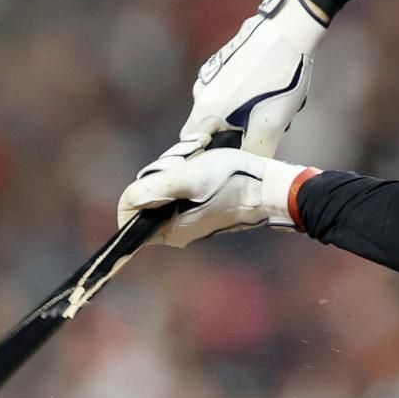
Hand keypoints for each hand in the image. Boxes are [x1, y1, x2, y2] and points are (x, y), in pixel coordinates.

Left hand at [117, 146, 312, 247]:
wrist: (271, 187)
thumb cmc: (233, 181)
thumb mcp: (190, 178)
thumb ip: (155, 189)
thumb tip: (128, 200)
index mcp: (169, 233)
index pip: (129, 214)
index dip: (139, 189)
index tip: (164, 175)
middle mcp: (177, 233)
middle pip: (146, 201)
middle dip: (159, 178)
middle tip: (184, 166)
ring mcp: (190, 223)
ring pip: (163, 194)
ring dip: (174, 174)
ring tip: (197, 164)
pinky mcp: (202, 212)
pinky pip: (180, 192)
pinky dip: (187, 177)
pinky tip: (205, 167)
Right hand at [181, 0, 326, 156]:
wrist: (289, 27)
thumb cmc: (279, 78)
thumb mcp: (272, 124)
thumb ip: (256, 152)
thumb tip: (250, 171)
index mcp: (206, 110)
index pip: (192, 147)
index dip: (207, 159)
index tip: (227, 163)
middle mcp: (202, 92)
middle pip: (209, 128)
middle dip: (232, 137)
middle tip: (259, 137)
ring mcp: (212, 73)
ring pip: (223, 108)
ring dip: (243, 115)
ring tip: (274, 110)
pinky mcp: (225, 59)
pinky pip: (230, 89)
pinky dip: (246, 96)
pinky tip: (272, 88)